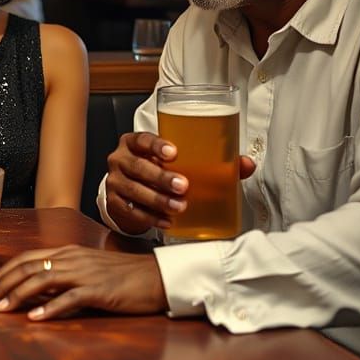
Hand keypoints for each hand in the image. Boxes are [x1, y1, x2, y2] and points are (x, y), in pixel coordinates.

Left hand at [0, 245, 166, 318]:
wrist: (156, 276)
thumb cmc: (123, 275)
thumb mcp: (87, 270)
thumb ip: (62, 276)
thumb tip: (35, 291)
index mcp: (68, 252)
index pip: (27, 257)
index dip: (4, 272)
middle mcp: (72, 258)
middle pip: (28, 267)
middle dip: (2, 283)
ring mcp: (85, 273)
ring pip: (42, 279)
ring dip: (17, 295)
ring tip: (0, 309)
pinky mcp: (99, 290)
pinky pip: (69, 298)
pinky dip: (50, 308)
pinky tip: (35, 318)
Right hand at [105, 133, 256, 234]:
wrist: (128, 190)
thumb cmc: (156, 169)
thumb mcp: (174, 160)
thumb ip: (209, 160)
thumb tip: (244, 164)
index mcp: (134, 142)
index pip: (141, 139)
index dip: (155, 145)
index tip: (173, 152)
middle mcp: (120, 159)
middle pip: (137, 166)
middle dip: (160, 177)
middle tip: (183, 186)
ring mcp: (114, 182)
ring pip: (134, 191)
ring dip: (158, 200)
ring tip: (179, 207)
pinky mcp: (114, 204)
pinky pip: (132, 212)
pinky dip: (151, 218)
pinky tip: (167, 221)